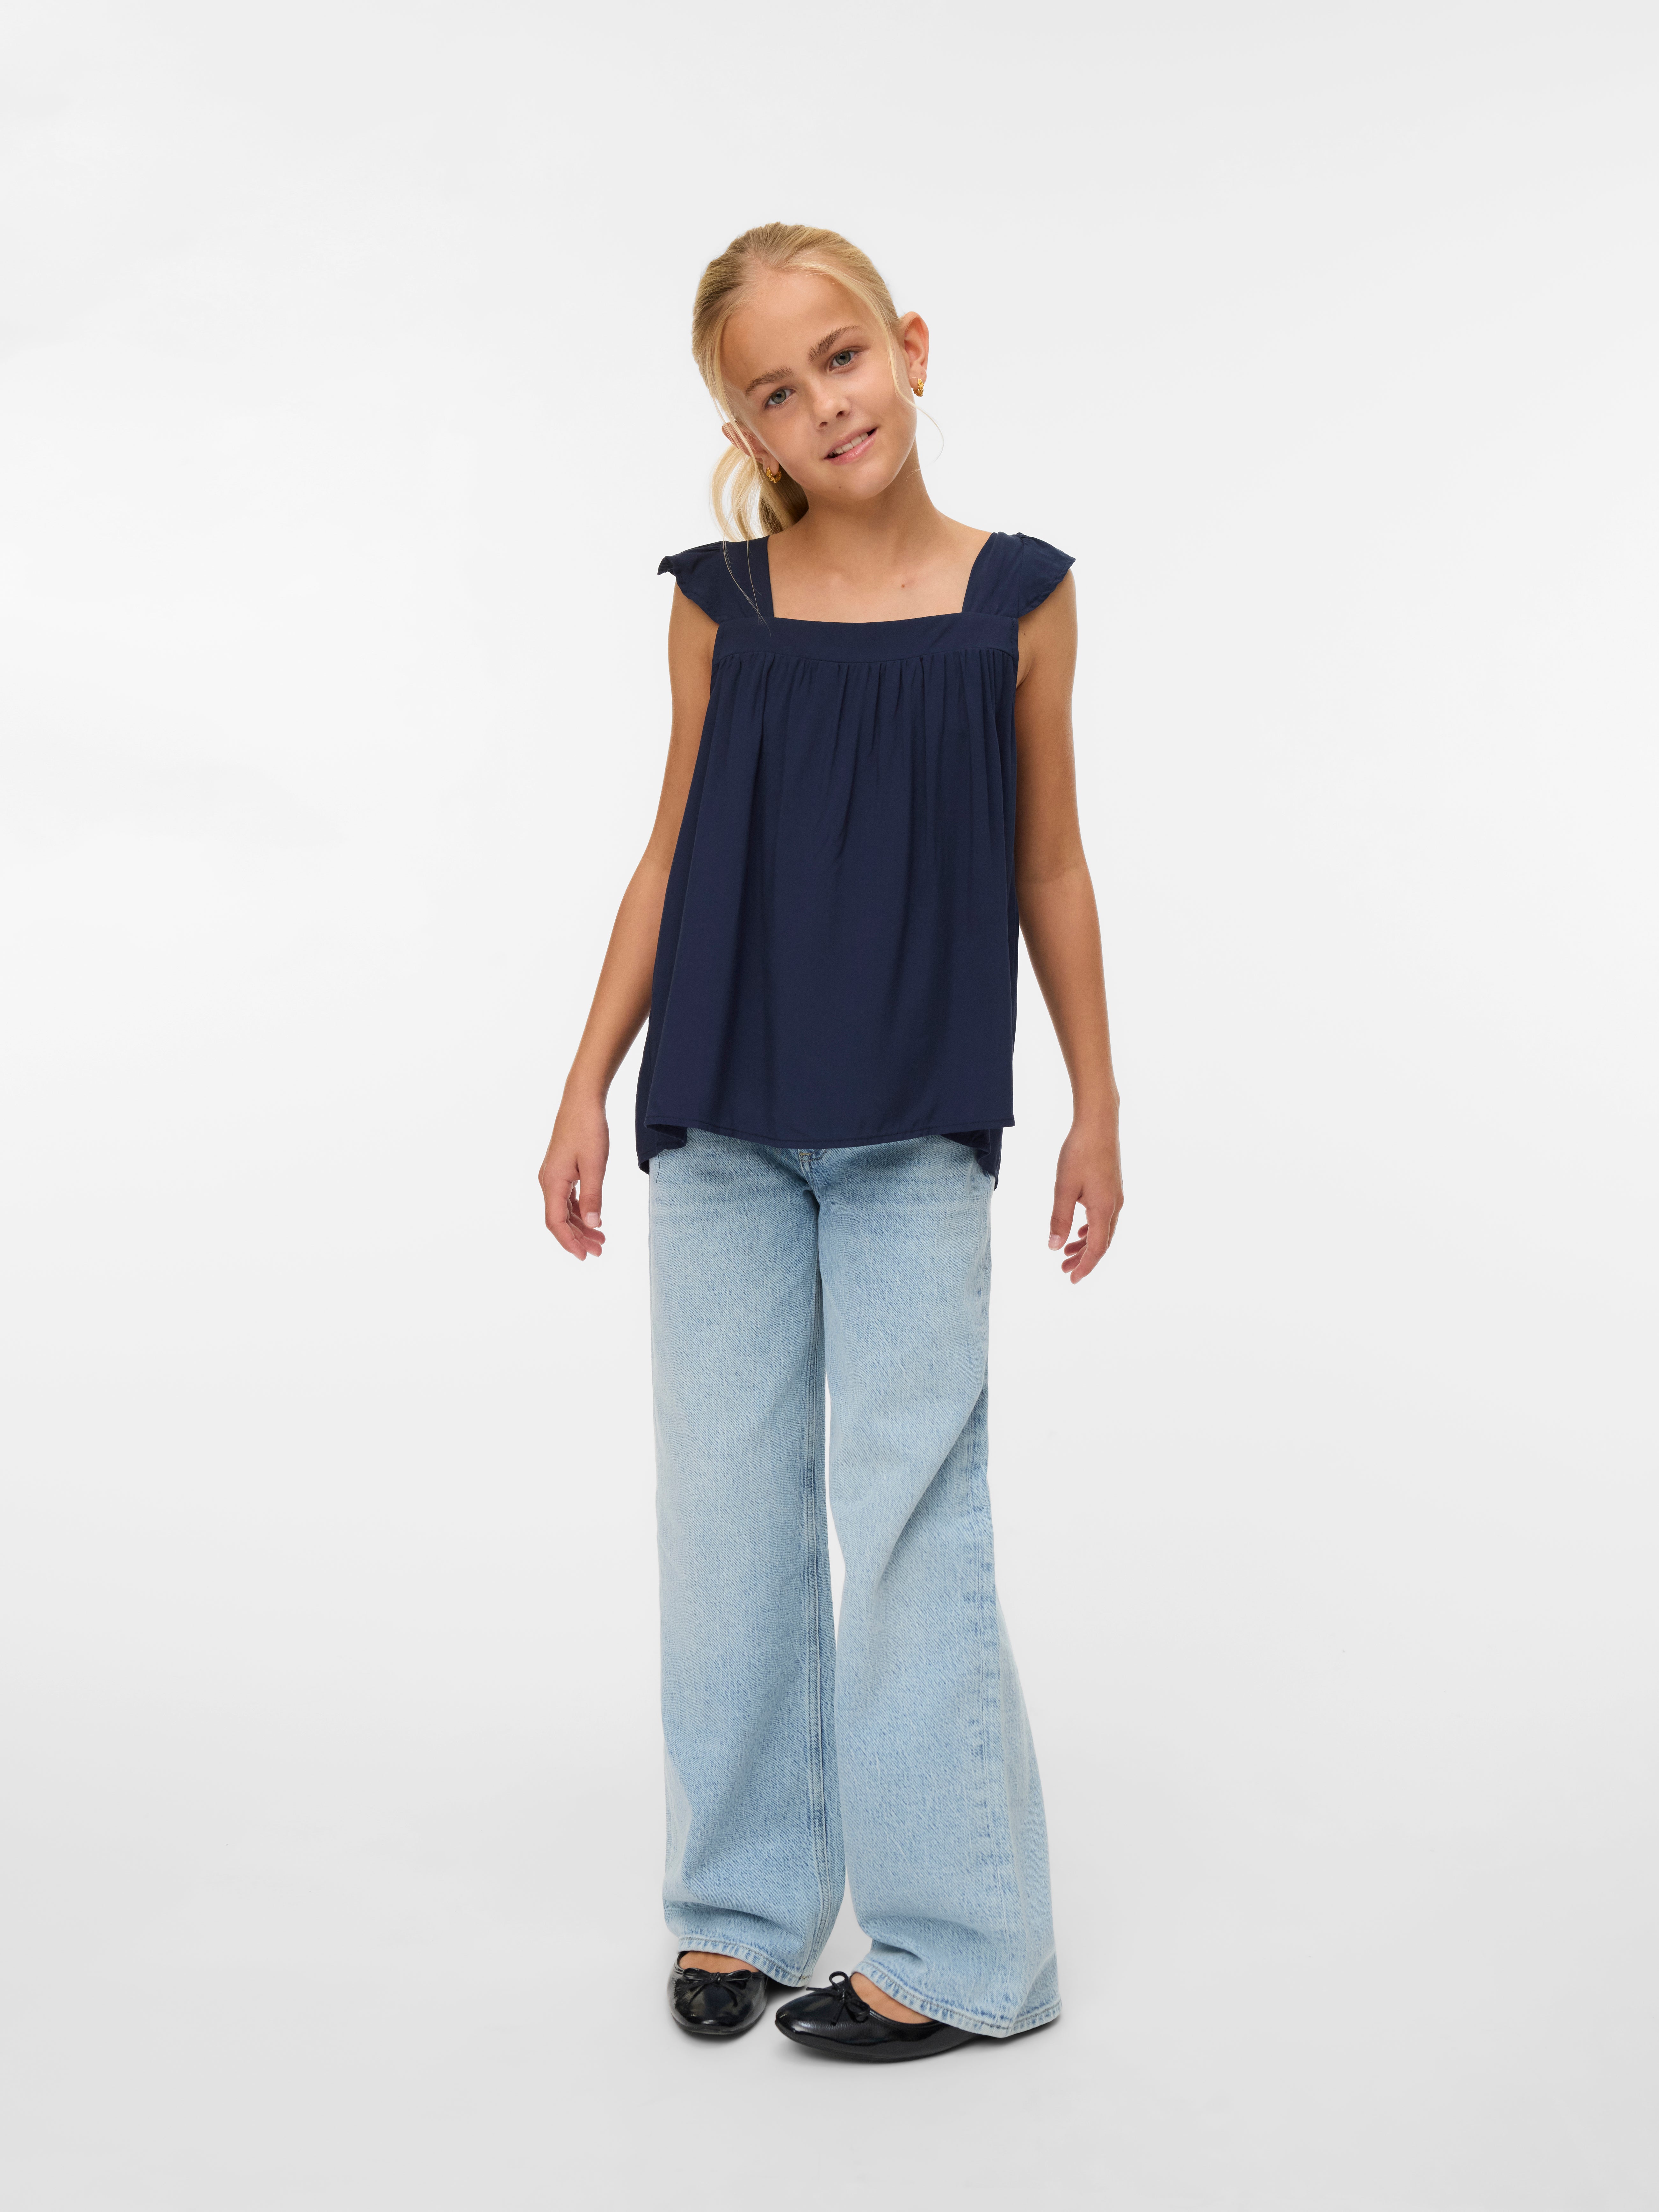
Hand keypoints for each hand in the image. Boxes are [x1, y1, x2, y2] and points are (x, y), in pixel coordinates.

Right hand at [540, 1091, 608, 1259]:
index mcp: (552, 1182)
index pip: (556, 1222)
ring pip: (564, 1209)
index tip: (585, 1256)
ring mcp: (554, 1175)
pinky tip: (593, 1217)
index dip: (569, 1242)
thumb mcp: (595, 1165)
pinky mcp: (562, 1169)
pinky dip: (579, 1210)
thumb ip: (593, 1197)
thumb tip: (593, 1224)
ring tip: (600, 1238)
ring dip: (580, 1225)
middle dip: (578, 1238)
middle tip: (599, 1251)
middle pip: (559, 1220)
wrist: (582, 1100)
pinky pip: (567, 1197)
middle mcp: (548, 1181)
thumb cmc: (588, 1129)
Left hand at [1048, 1112, 1122, 1284]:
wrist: (1098, 1124)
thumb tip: (1054, 1247)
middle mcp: (1114, 1206)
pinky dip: (1091, 1229)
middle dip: (1083, 1259)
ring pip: (1103, 1230)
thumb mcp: (1064, 1188)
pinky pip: (1104, 1217)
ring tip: (1068, 1253)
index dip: (1084, 1267)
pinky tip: (1079, 1230)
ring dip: (1086, 1244)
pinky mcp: (1112, 1188)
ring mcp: (1115, 1196)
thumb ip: (1059, 1219)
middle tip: (1065, 1270)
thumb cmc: (1080, 1152)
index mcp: (1104, 1209)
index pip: (1096, 1249)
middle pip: (1101, 1243)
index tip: (1071, 1279)